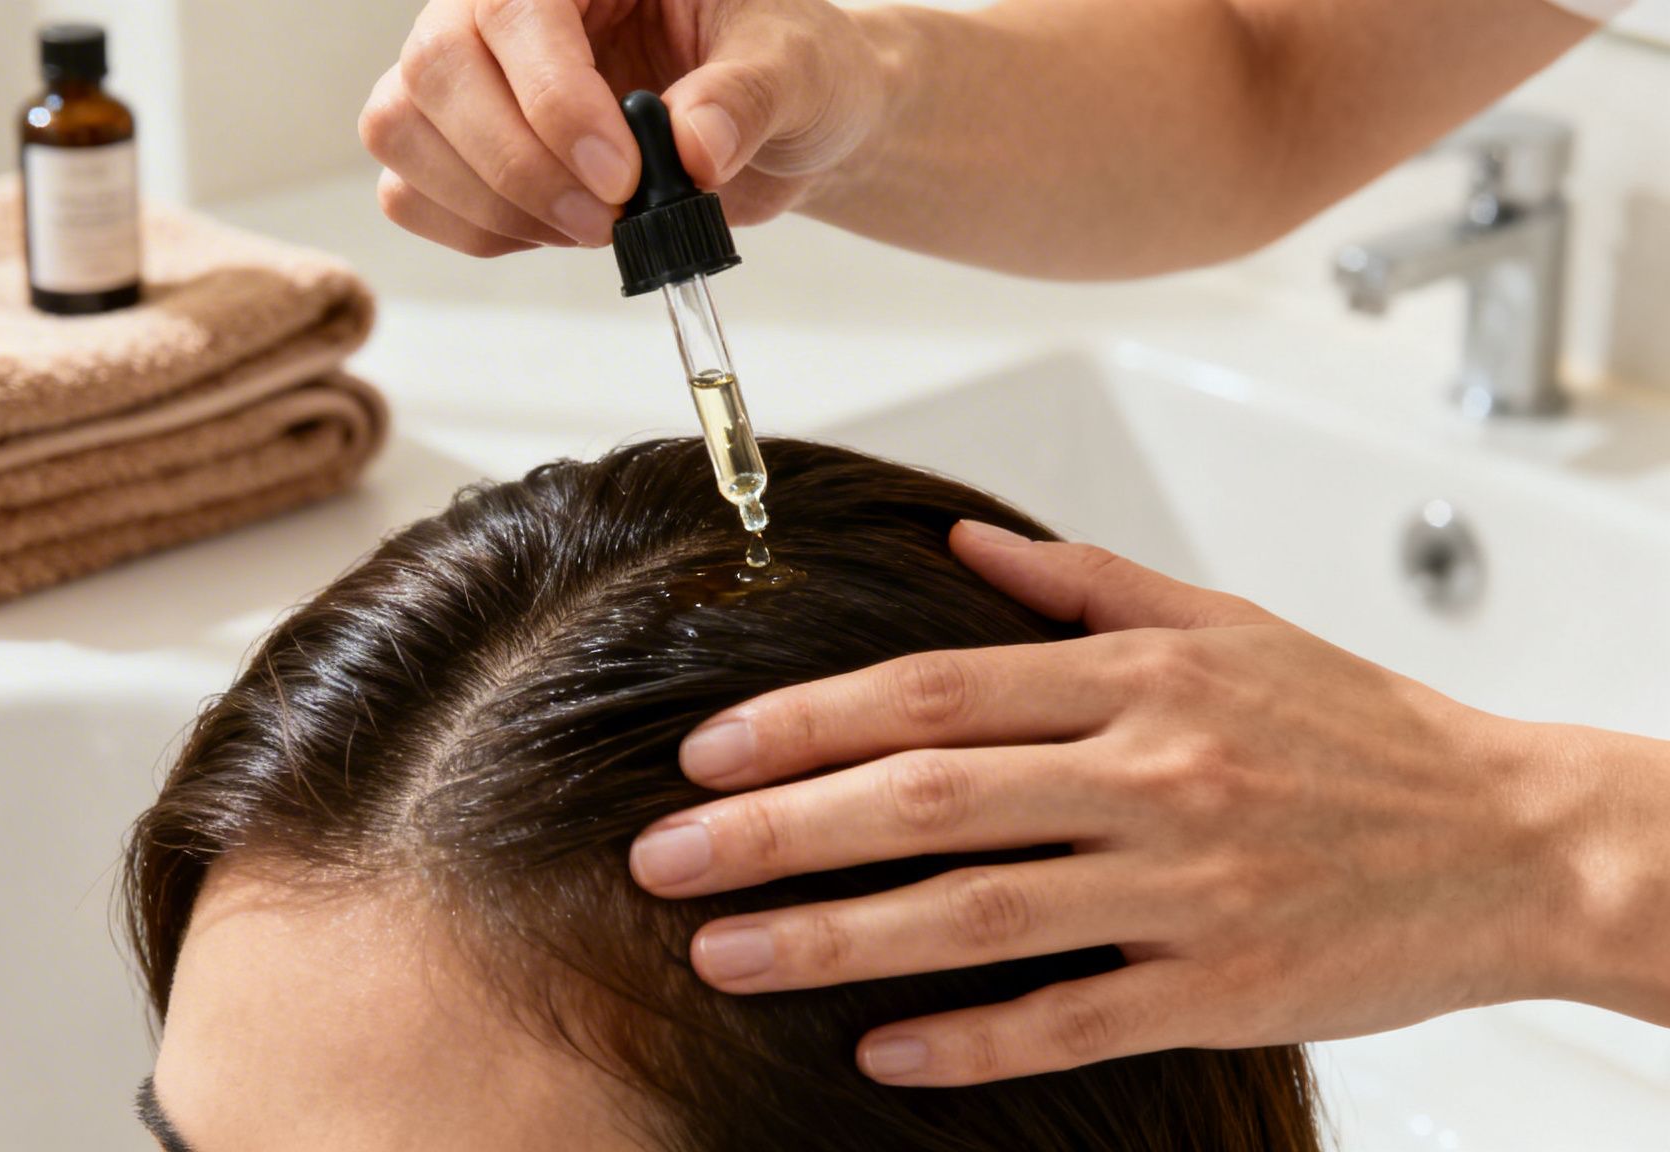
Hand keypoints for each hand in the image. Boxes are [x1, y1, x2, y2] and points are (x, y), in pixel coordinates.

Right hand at [358, 0, 885, 255]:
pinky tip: (557, 233)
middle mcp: (502, 5)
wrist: (784, 119)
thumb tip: (694, 147)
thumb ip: (747, 98)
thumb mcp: (794, 65)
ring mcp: (471, 74)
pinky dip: (478, 231)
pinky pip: (410, 192)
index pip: (513, 10)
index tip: (621, 175)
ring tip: (595, 228)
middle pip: (435, 69)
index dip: (550, 99)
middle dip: (518, 164)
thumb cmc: (784, 64)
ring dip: (492, 203)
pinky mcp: (461, 145)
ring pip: (402, 130)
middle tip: (611, 218)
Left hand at [629, 520, 1623, 1085]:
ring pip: (979, 914)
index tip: (707, 749)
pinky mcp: (1224, 986)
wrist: (1517, 838)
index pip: (935, 689)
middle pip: (928, 797)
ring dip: (835, 937)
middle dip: (778, 828)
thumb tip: (964, 543)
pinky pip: (1075, 1018)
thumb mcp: (1228, 624)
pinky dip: (974, 1039)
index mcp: (1140, 678)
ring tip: (726, 955)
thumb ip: (1086, 584)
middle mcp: (1151, 773)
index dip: (807, 720)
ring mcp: (1185, 885)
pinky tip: (881, 1052)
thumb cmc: (1360, 727)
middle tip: (665, 857)